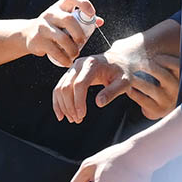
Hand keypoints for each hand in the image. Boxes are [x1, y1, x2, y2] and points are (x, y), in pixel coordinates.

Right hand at [22, 0, 102, 67]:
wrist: (29, 34)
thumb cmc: (55, 26)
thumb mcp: (66, 19)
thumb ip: (82, 20)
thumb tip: (100, 22)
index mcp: (60, 6)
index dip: (84, 3)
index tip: (92, 14)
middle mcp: (50, 13)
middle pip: (68, 20)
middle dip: (79, 33)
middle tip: (82, 42)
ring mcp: (42, 26)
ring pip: (62, 38)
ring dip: (72, 49)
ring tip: (75, 54)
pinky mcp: (37, 40)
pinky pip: (54, 51)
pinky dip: (64, 59)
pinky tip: (67, 62)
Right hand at [53, 35, 178, 122]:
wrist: (118, 61)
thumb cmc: (122, 72)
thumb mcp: (124, 82)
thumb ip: (112, 92)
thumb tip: (99, 103)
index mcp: (92, 65)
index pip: (80, 84)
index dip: (78, 101)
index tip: (82, 115)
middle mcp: (79, 64)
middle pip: (66, 87)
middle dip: (70, 106)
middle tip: (78, 120)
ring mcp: (72, 68)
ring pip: (60, 88)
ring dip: (63, 106)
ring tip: (73, 119)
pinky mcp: (70, 74)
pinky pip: (59, 88)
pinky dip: (58, 102)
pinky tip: (61, 114)